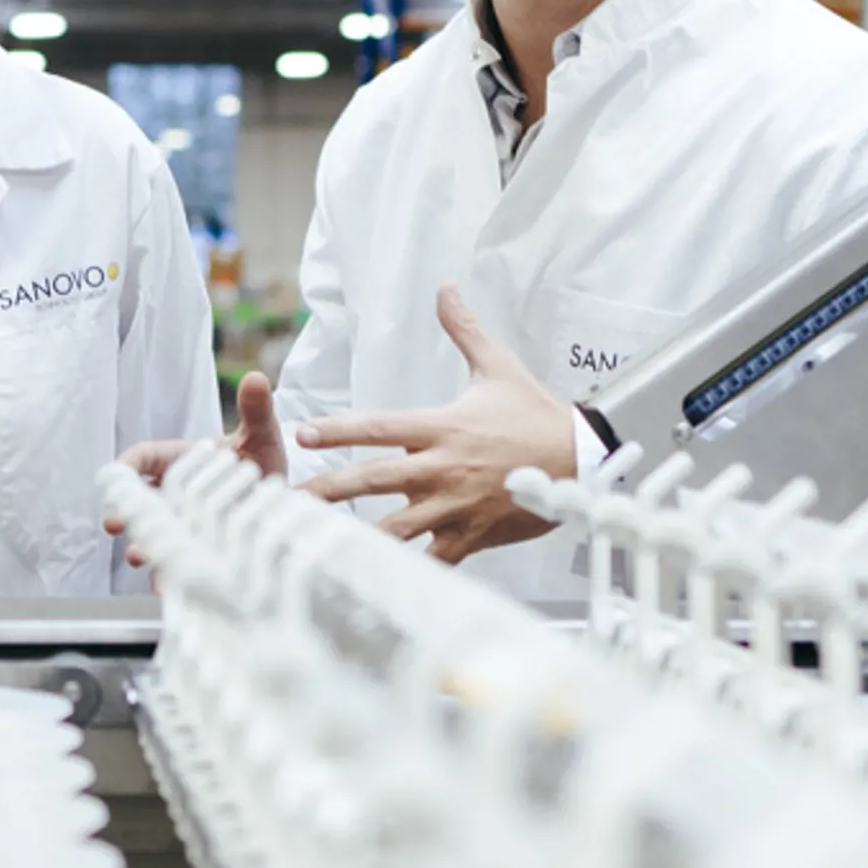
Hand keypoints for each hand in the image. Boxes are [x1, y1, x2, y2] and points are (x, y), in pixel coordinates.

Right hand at [109, 373, 282, 566]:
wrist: (282, 502)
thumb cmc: (262, 463)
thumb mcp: (262, 437)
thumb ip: (256, 412)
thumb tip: (257, 378)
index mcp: (179, 460)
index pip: (143, 457)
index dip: (128, 464)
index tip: (119, 472)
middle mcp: (173, 494)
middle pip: (140, 500)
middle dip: (125, 512)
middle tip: (113, 522)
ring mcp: (182, 523)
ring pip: (155, 534)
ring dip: (144, 546)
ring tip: (139, 556)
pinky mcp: (195, 551)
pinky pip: (177, 563)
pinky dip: (171, 575)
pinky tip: (169, 586)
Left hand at [296, 285, 574, 563]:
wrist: (581, 461)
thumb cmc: (536, 416)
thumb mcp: (498, 367)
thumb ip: (464, 329)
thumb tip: (445, 289)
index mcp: (441, 427)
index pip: (379, 427)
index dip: (338, 430)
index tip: (303, 433)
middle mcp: (441, 468)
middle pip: (373, 480)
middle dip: (328, 490)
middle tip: (287, 499)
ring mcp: (455, 506)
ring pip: (395, 527)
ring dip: (355, 535)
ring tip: (318, 544)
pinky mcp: (471, 536)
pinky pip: (432, 559)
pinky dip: (406, 569)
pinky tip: (376, 578)